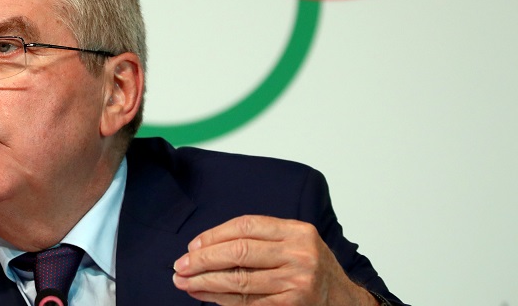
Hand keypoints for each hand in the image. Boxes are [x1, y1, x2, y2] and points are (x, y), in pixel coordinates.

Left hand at [171, 215, 374, 304]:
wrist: (345, 300)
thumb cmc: (312, 267)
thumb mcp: (296, 241)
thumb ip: (262, 239)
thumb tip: (207, 246)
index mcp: (297, 231)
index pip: (246, 226)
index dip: (214, 235)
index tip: (193, 246)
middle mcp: (299, 254)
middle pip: (239, 252)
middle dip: (204, 259)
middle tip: (180, 265)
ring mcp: (296, 282)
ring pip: (239, 281)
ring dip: (206, 282)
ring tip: (184, 282)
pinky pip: (247, 302)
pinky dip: (222, 299)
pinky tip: (206, 296)